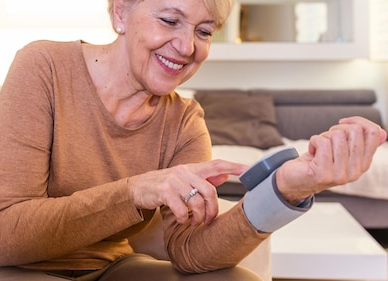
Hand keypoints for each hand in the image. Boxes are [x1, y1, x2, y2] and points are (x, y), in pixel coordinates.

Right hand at [128, 159, 247, 224]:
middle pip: (209, 190)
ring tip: (196, 222)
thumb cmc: (164, 186)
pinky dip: (184, 219)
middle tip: (210, 220)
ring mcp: (173, 181)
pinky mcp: (163, 191)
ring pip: (197, 202)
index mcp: (192, 169)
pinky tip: (182, 220)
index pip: (217, 164)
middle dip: (213, 209)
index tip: (250, 170)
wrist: (137, 188)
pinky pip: (181, 209)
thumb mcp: (184, 179)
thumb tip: (225, 174)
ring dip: (199, 217)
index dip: (234, 167)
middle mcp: (184, 172)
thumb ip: (204, 178)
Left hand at [275, 116, 386, 203]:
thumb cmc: (318, 162)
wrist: (295, 181)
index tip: (344, 122)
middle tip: (327, 140)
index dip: (358, 121)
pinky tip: (312, 151)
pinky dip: (314, 141)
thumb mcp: (343, 151)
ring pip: (337, 135)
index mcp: (363, 164)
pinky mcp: (323, 174)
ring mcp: (340, 175)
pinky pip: (322, 143)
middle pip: (354, 131)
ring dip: (323, 136)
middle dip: (337, 129)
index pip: (374, 133)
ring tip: (319, 148)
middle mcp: (355, 172)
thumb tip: (381, 133)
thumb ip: (361, 143)